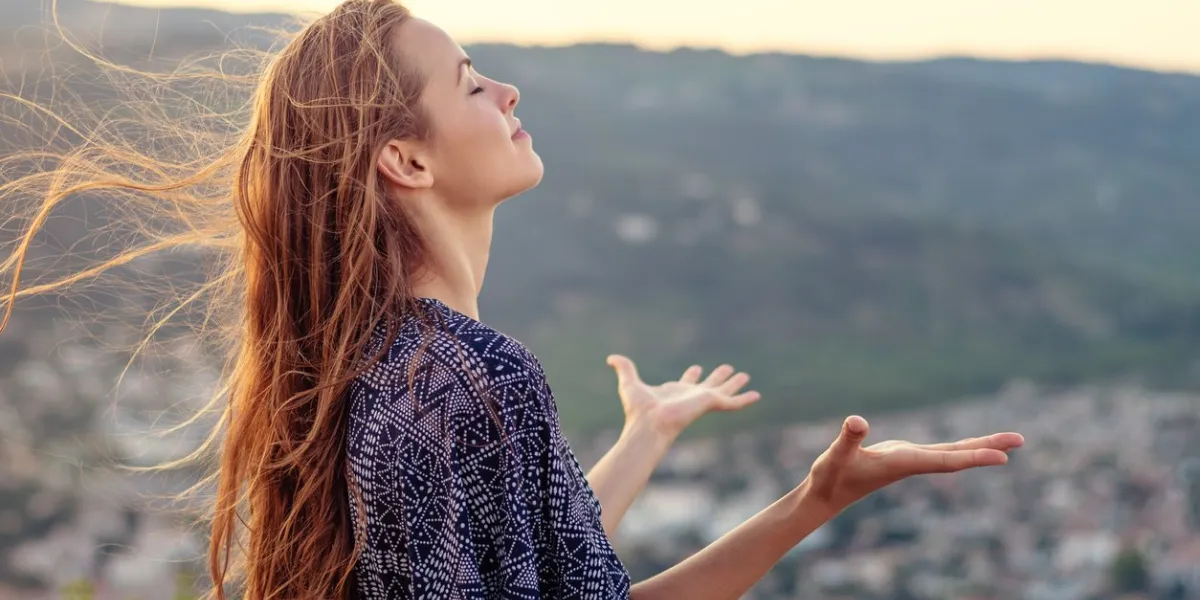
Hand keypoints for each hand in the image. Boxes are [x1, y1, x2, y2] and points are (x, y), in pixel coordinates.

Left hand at [607, 355, 760, 438]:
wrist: (649, 424)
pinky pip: (732, 402)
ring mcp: (701, 401)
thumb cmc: (638, 409)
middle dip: (718, 377)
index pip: (687, 382)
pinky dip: (744, 399)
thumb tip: (610, 357)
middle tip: (729, 368)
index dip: (692, 375)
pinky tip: (756, 395)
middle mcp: (690, 396)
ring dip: (734, 384)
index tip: (696, 368)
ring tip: (746, 375)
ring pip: (723, 391)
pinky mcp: (710, 404)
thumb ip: (624, 368)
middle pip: (708, 384)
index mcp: (675, 392)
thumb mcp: (629, 383)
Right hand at [804, 415, 1023, 512]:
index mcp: (902, 463)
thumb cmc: (831, 477)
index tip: (1003, 457)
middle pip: (958, 456)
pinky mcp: (906, 457)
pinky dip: (963, 447)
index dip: (973, 457)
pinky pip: (943, 452)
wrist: (827, 497)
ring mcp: (911, 460)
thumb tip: (857, 421)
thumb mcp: (836, 456)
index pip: (945, 461)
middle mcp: (913, 463)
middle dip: (988, 448)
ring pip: (953, 453)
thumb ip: (847, 439)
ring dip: (981, 446)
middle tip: (1021, 439)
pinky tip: (974, 444)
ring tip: (1010, 440)